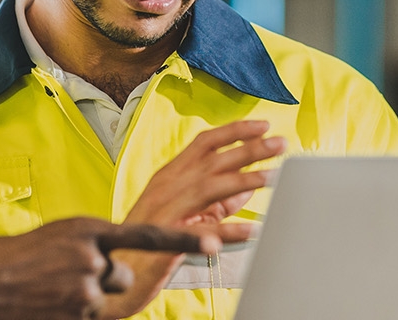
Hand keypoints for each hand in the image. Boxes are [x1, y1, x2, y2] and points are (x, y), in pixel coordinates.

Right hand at [0, 217, 248, 319]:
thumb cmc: (16, 259)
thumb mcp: (58, 237)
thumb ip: (91, 243)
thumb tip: (112, 256)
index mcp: (88, 228)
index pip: (148, 234)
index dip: (186, 237)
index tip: (218, 240)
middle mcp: (92, 256)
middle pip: (122, 274)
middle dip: (103, 279)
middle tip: (66, 277)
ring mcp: (84, 288)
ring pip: (106, 296)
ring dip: (87, 296)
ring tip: (52, 290)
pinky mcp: (77, 314)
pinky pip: (90, 315)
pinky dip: (73, 312)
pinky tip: (48, 304)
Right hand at [101, 120, 286, 317]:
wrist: (115, 272)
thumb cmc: (148, 241)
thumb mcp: (182, 212)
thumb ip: (216, 201)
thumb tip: (249, 185)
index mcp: (169, 176)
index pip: (204, 143)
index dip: (235, 132)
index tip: (263, 126)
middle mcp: (167, 189)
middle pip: (213, 161)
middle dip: (249, 149)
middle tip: (281, 143)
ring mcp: (166, 213)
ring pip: (210, 188)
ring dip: (245, 180)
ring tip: (275, 176)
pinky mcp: (168, 241)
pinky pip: (204, 233)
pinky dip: (231, 231)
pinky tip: (256, 230)